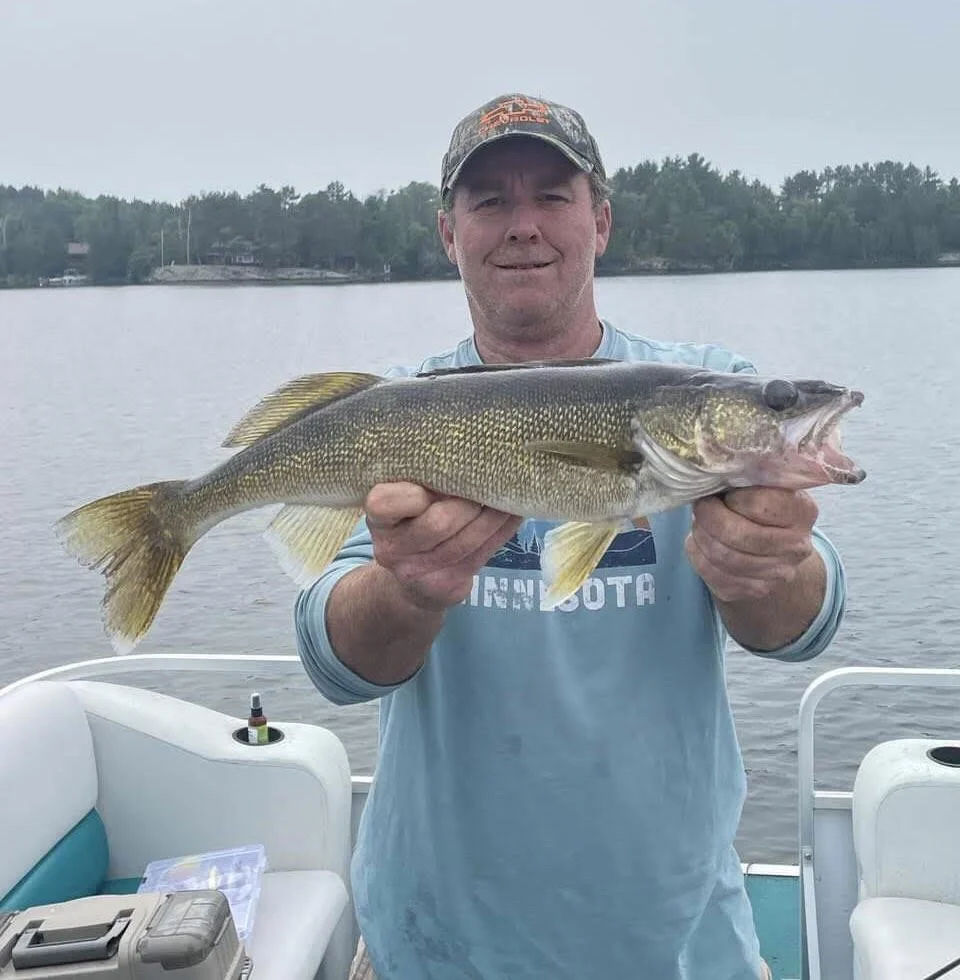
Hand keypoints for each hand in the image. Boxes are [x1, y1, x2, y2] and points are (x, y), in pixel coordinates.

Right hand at [365, 482, 522, 610]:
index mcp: (378, 519)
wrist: (411, 582)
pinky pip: (481, 555)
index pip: (387, 502)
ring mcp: (417, 572)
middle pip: (439, 522)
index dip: (419, 490)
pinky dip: (501, 531)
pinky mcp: (445, 586)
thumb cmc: (413, 523)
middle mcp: (391, 548)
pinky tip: (512, 515)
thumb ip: (424, 482)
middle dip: (471, 501)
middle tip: (490, 482)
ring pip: (466, 540)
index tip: (444, 476)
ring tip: (509, 495)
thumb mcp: (405, 502)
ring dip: (494, 516)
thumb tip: (471, 452)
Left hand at [684, 488, 817, 603]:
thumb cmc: (759, 506)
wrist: (772, 550)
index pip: (758, 504)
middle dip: (709, 516)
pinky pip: (712, 572)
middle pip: (738, 534)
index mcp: (802, 510)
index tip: (723, 491)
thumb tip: (713, 467)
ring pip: (722, 555)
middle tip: (701, 505)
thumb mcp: (762, 485)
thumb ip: (748, 476)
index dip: (731, 497)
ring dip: (701, 534)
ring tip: (701, 523)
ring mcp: (778, 573)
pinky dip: (697, 553)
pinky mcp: (753, 590)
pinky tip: (701, 542)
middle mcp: (797, 546)